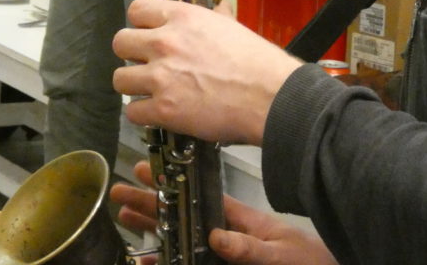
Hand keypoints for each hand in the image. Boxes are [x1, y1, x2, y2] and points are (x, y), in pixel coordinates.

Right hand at [110, 162, 337, 264]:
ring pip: (178, 239)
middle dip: (150, 205)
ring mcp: (221, 253)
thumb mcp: (281, 255)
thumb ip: (250, 248)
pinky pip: (185, 263)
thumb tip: (217, 236)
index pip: (199, 198)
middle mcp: (226, 235)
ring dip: (150, 229)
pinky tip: (141, 260)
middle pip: (180, 216)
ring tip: (122, 216)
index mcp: (240, 222)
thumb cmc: (306, 263)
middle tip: (120, 194)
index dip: (172, 185)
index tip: (146, 171)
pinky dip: (163, 260)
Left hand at [112, 0, 301, 145]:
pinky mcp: (163, 110)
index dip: (140, 23)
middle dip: (131, 55)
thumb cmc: (256, 60)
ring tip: (151, 92)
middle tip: (147, 65)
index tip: (148, 34)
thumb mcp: (233, 27)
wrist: (269, 96)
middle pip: (120, 42)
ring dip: (134, 86)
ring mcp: (161, 77)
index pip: (136, 9)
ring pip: (120, 78)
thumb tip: (220, 7)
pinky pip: (133, 112)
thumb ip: (217, 16)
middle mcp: (165, 42)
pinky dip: (144, 115)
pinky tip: (160, 114)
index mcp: (182, 17)